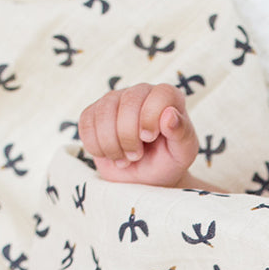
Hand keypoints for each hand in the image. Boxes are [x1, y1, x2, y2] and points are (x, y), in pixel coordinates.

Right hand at [78, 83, 198, 186]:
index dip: (151, 116)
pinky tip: (110, 155)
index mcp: (168, 98)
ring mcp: (115, 100)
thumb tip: (170, 115)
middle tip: (136, 156)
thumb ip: (182, 134)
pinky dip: (96, 146)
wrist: (146, 177)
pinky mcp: (94, 113)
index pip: (161, 94)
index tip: (149, 138)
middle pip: (128, 102)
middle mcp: (141, 93)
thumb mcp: (183, 153)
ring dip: (112, 144)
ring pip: (104, 113)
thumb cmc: (168, 161)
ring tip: (125, 159)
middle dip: (129, 136)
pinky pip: (86, 123)